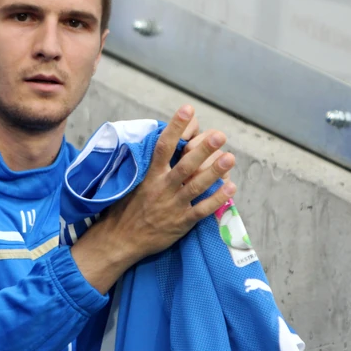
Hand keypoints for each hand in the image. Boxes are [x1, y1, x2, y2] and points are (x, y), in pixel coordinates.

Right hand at [71, 105, 235, 292]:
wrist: (119, 240)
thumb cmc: (126, 209)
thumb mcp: (132, 183)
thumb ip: (148, 166)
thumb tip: (161, 144)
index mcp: (149, 175)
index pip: (164, 146)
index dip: (176, 127)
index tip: (188, 110)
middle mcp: (162, 187)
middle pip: (185, 165)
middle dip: (203, 149)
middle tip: (218, 135)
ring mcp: (173, 205)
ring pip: (197, 186)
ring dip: (215, 171)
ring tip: (230, 157)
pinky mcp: (181, 222)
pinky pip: (202, 210)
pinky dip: (217, 199)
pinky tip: (231, 187)